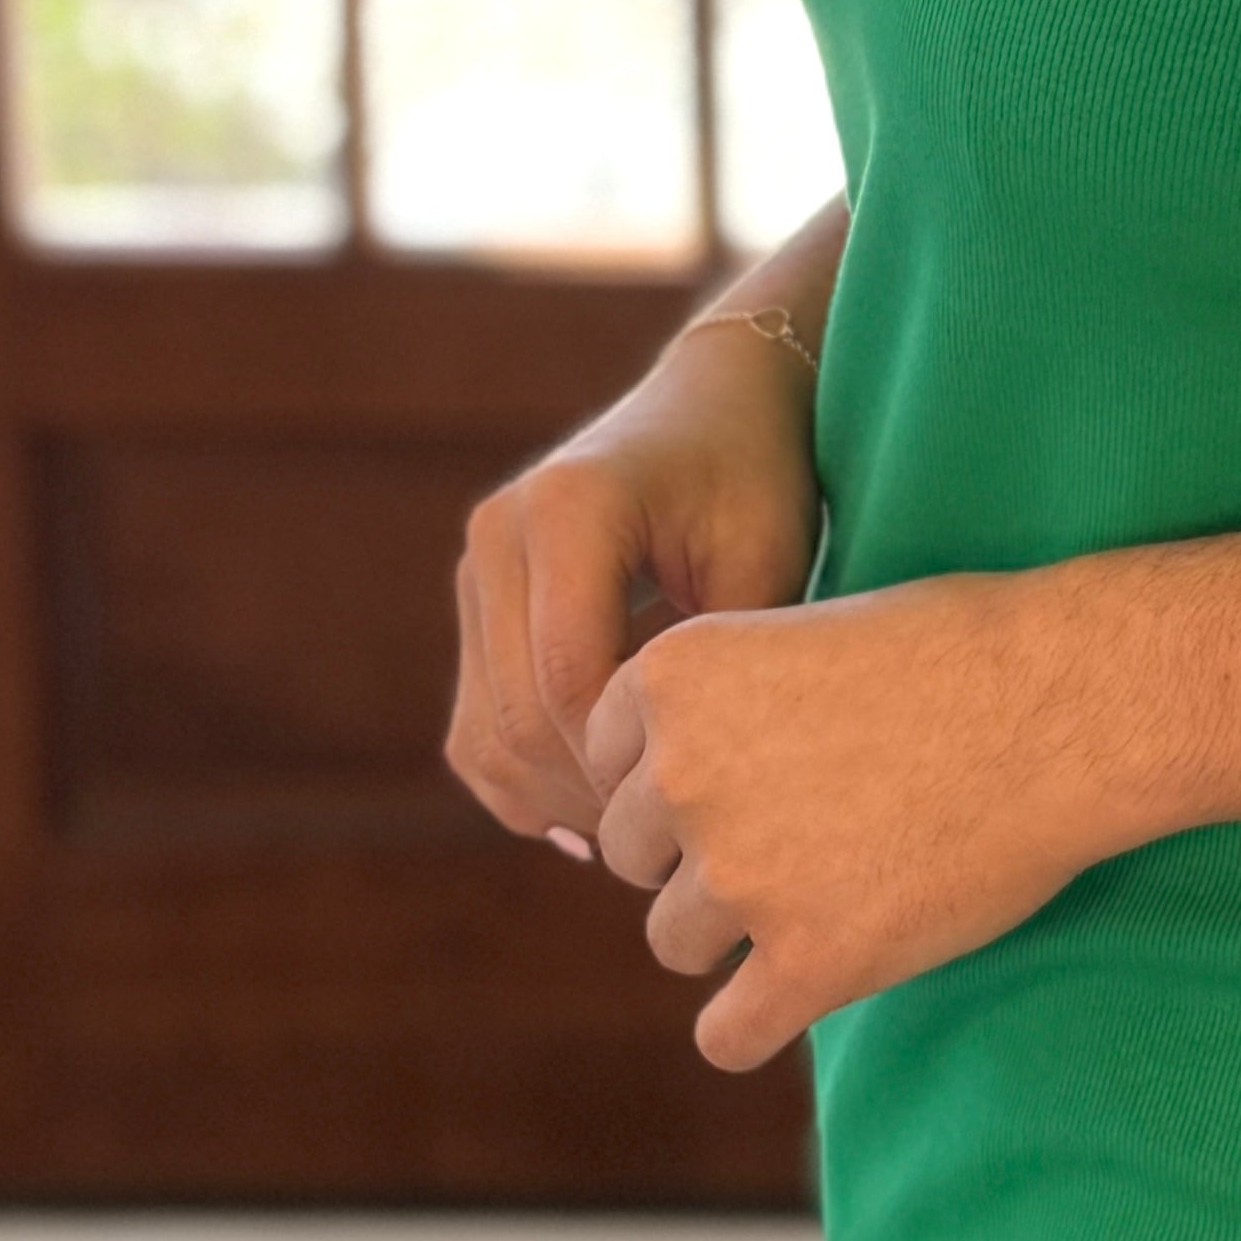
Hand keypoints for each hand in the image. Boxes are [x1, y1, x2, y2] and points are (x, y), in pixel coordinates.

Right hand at [447, 308, 826, 848]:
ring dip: (555, 799)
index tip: (694, 801)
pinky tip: (593, 819)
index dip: (623, 761)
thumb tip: (685, 794)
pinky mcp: (480, 601)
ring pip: (485, 731)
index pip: (570, 681)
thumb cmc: (761, 472)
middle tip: (669, 845)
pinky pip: (476, 723)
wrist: (723, 395)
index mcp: (567, 509)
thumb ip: (719, 666)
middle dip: (589, 794)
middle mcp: (500, 534)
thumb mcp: (764, 558)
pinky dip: (524, 782)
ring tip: (639, 838)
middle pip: (517, 716)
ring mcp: (479, 566)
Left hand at [580, 575, 1103, 1071]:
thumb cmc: (961, 650)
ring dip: (735, 931)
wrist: (1071, 702)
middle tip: (801, 831)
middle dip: (701, 852)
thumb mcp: (806, 631)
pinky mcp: (810, 962)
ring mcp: (743, 876)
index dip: (678, 772)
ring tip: (829, 888)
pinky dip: (757, 1021)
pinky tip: (810, 982)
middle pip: (633, 856)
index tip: (753, 769)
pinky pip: (726, 1035)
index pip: (607, 761)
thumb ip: (723, 702)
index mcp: (675, 677)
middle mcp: (685, 775)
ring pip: (675, 943)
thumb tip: (673, 781)